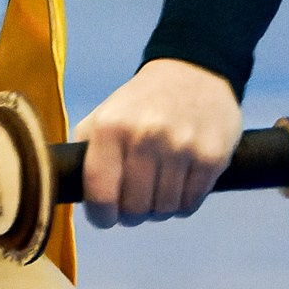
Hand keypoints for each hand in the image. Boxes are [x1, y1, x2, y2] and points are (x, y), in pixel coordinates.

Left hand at [72, 58, 240, 225]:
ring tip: (157, 191)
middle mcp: (146, 136)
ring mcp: (181, 147)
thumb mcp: (103, 116)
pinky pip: (191, 204)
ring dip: (158, 210)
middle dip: (131, 215)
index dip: (101, 216)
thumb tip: (77, 196)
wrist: (194, 71)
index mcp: (111, 127)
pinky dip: (182, 204)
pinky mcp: (211, 156)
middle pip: (134, 208)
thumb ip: (85, 154)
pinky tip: (178, 186)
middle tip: (134, 205)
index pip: (100, 193)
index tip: (105, 217)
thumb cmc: (140, 103)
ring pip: (164, 210)